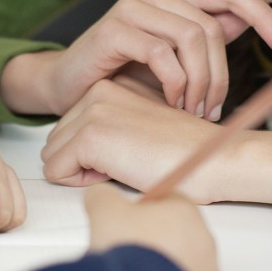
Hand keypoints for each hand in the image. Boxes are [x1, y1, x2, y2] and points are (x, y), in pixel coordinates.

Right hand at [1, 0, 271, 119]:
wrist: (69, 84)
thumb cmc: (124, 71)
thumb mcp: (174, 54)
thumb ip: (207, 34)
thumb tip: (246, 22)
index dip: (265, 17)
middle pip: (213, 26)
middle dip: (221, 74)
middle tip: (212, 109)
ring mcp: (132, 5)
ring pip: (193, 39)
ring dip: (201, 83)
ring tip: (192, 110)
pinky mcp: (114, 29)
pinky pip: (163, 54)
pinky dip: (175, 84)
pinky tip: (171, 101)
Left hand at [41, 78, 271, 204]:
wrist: (218, 159)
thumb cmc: (190, 153)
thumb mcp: (146, 127)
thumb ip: (116, 128)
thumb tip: (82, 152)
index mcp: (113, 86)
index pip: (71, 128)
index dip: (95, 153)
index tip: (135, 151)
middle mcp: (100, 91)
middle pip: (57, 140)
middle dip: (84, 162)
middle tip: (130, 162)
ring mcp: (93, 110)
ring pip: (53, 155)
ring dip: (82, 172)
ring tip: (126, 165)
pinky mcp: (91, 134)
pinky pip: (56, 171)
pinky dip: (80, 184)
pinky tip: (120, 172)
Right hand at [84, 182, 218, 270]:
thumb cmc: (129, 251)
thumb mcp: (104, 211)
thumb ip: (103, 196)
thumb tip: (101, 196)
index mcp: (185, 211)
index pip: (167, 199)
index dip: (144, 208)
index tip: (126, 220)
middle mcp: (203, 239)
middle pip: (175, 231)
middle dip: (151, 238)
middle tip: (125, 249)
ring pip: (179, 261)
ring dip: (159, 264)